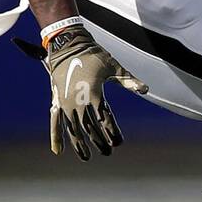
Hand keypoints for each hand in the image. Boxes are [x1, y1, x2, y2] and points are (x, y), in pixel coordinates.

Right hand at [15, 26, 147, 159]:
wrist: (67, 45)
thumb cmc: (93, 55)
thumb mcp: (114, 67)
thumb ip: (129, 81)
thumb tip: (145, 90)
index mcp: (94, 94)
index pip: (105, 120)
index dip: (112, 133)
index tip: (118, 143)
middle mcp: (78, 101)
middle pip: (89, 128)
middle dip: (98, 141)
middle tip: (108, 152)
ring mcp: (65, 103)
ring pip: (72, 129)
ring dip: (79, 144)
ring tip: (87, 157)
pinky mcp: (57, 101)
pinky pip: (55, 122)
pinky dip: (56, 136)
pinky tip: (59, 152)